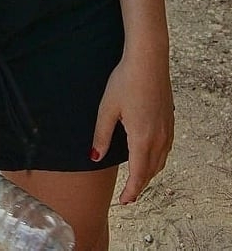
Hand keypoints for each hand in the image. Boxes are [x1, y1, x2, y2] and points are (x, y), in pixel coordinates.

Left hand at [91, 53, 173, 202]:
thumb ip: (102, 135)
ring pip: (160, 161)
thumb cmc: (125, 82)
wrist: (148, 62)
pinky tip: (149, 156)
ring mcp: (167, 130)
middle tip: (128, 195)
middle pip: (151, 171)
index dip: (132, 191)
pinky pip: (166, 149)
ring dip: (149, 173)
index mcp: (142, 139)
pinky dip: (157, 159)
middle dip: (140, 185)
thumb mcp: (107, 109)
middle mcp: (159, 139)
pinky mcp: (170, 121)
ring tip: (137, 179)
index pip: (139, 175)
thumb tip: (94, 156)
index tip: (124, 202)